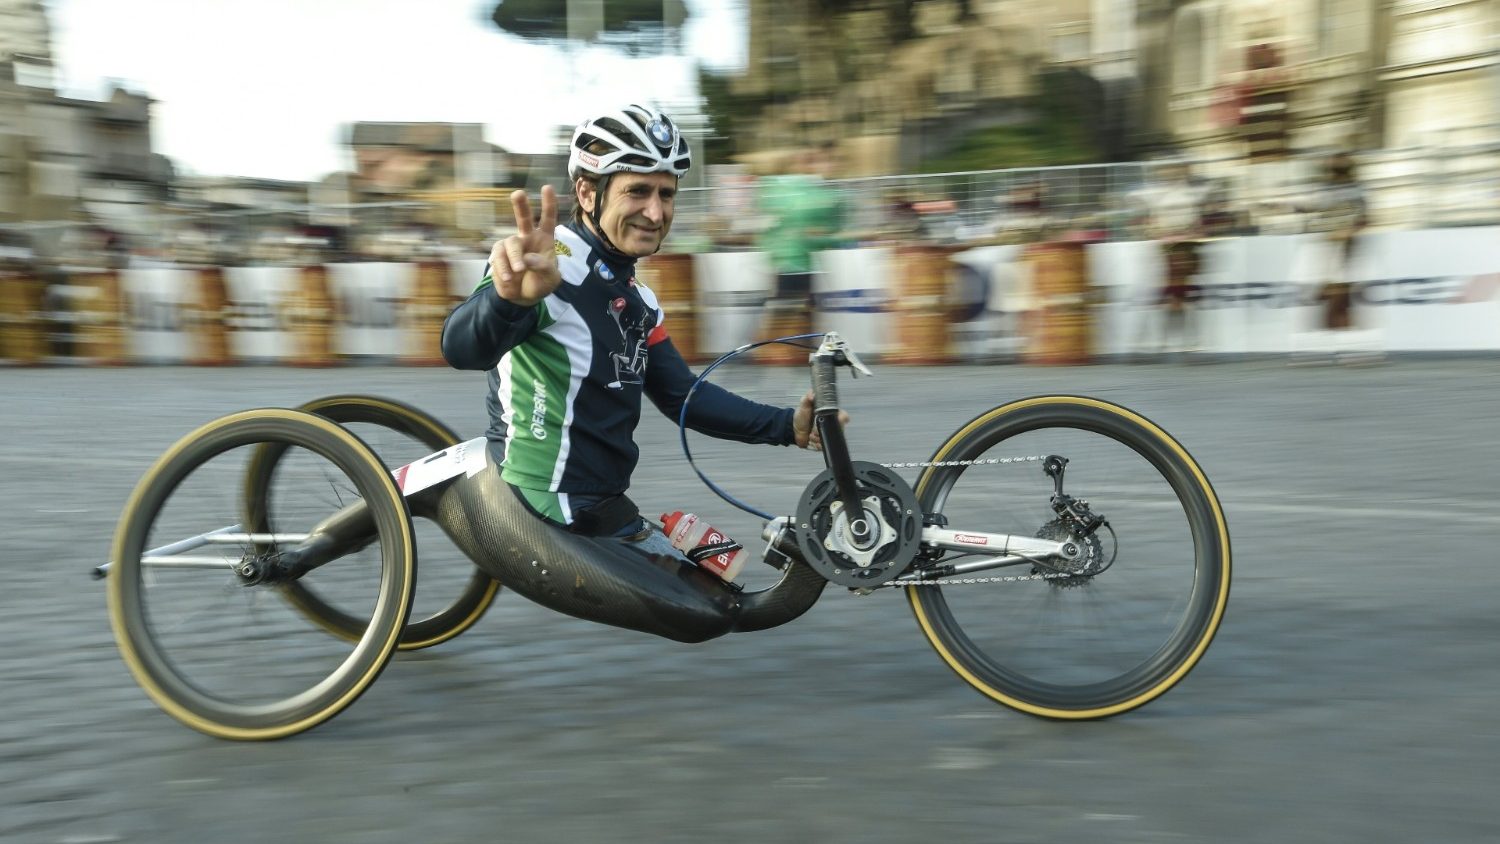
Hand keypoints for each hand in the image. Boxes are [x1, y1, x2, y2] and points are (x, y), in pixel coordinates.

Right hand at [490, 185, 560, 306]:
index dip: (548, 204)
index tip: (547, 187)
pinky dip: (503, 268)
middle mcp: (528, 238)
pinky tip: (509, 278)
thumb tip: (527, 258)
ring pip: (509, 243)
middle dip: (520, 205)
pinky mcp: (499, 255)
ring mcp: (512, 246)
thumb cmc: (541, 284)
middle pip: (523, 218)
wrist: (523, 297)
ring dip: (514, 257)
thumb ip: (543, 267)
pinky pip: (498, 257)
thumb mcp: (550, 279)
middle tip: (517, 194)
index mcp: (545, 240)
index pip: (547, 219)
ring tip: (519, 272)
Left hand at [793, 390, 849, 450]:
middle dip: (825, 430)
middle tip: (814, 429)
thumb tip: (812, 394)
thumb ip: (807, 398)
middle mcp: (832, 425)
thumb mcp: (803, 405)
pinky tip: (811, 440)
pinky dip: (817, 445)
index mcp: (830, 414)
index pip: (844, 416)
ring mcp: (829, 434)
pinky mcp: (824, 443)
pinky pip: (825, 446)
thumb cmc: (801, 416)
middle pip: (838, 430)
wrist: (794, 429)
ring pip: (830, 439)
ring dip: (819, 438)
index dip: (842, 419)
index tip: (835, 420)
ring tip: (811, 434)